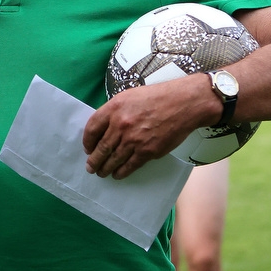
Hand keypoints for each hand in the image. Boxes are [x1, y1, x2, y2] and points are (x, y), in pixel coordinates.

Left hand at [83, 78, 200, 178]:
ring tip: (101, 173)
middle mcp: (120, 125)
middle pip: (101, 147)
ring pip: (114, 159)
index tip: (87, 148)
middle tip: (90, 167)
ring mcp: (133, 140)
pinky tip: (117, 174)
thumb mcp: (129, 96)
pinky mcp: (147, 151)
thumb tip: (105, 127)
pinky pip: (130, 165)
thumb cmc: (157, 97)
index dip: (87, 141)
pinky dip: (122, 172)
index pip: (92, 128)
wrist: (182, 104)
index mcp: (114, 108)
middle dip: (94, 160)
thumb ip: (115, 111)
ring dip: (105, 168)